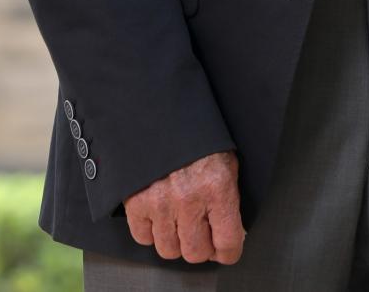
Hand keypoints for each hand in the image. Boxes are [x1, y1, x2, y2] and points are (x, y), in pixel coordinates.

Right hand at [124, 150, 243, 264]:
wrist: (162, 115)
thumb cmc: (199, 139)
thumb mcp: (226, 162)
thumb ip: (229, 199)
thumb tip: (232, 231)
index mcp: (217, 187)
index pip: (227, 241)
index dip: (229, 251)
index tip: (227, 251)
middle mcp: (189, 199)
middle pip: (195, 253)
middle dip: (202, 247)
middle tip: (203, 235)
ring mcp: (160, 203)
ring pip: (169, 250)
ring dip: (177, 241)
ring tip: (181, 224)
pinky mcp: (135, 203)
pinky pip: (144, 238)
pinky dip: (152, 232)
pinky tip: (161, 217)